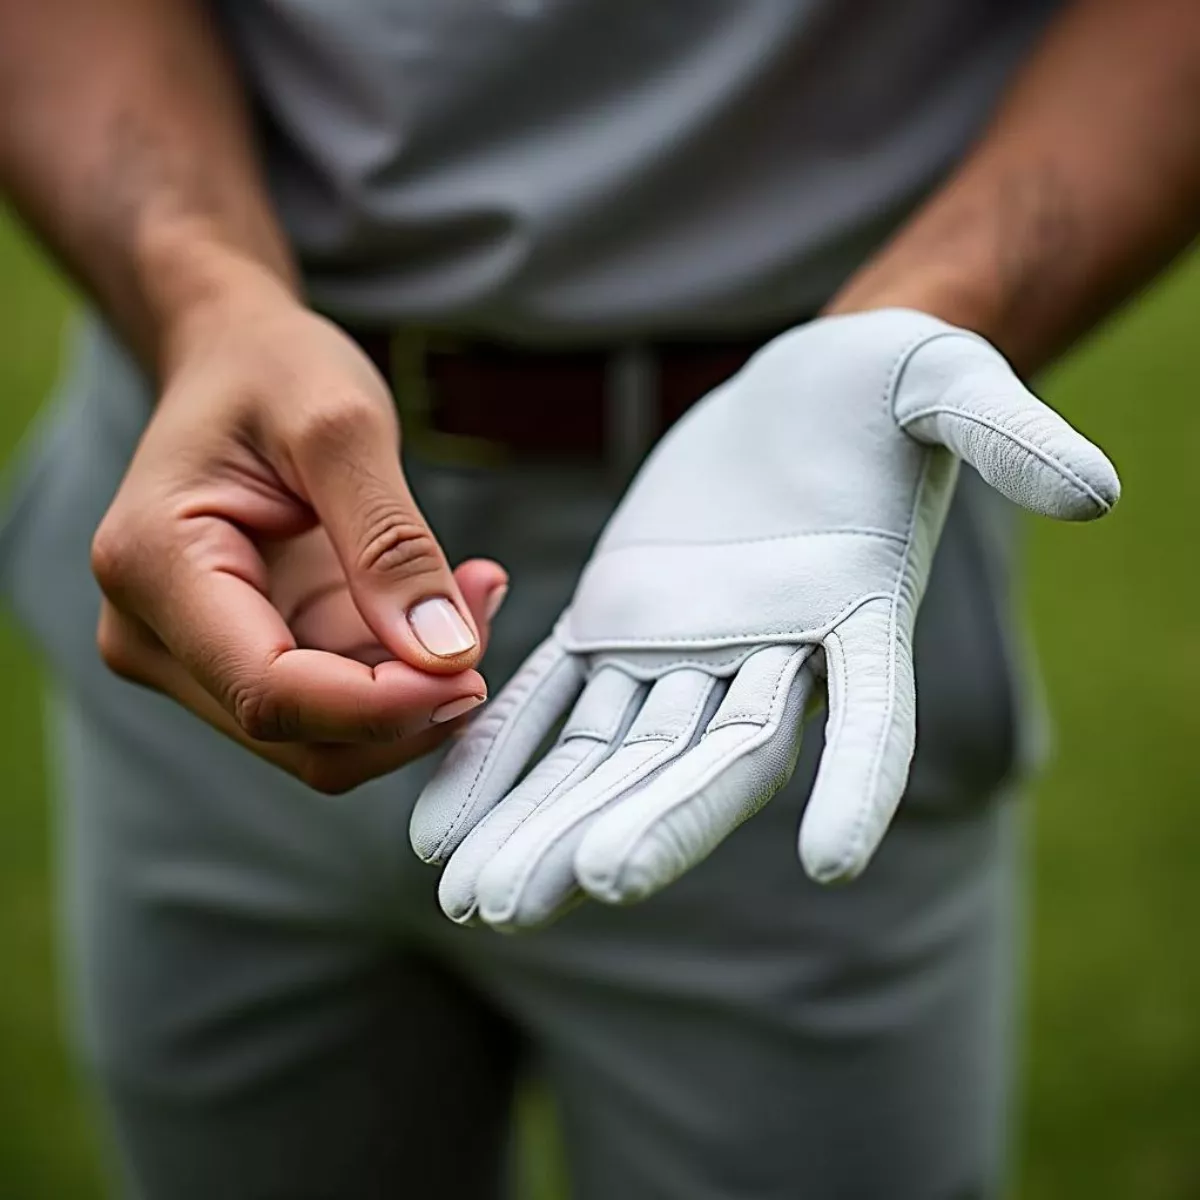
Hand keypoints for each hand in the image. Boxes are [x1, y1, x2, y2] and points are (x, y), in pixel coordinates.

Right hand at [91, 270, 507, 792]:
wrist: (233, 359)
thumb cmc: (270, 370)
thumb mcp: (341, 423)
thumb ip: (390, 543)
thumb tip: (445, 655)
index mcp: (155, 564)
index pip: (268, 692)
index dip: (379, 706)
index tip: (470, 671)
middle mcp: (155, 631)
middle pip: (300, 734)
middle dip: (409, 700)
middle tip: (485, 609)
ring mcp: (199, 655)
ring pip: (330, 736)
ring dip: (418, 689)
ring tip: (474, 590)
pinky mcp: (250, 657)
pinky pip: (342, 704)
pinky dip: (407, 673)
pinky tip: (443, 604)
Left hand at [410, 309, 1118, 929]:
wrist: (803, 391)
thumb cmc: (888, 389)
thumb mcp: (951, 383)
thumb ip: (1008, 433)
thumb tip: (1099, 487)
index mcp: (855, 616)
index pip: (870, 713)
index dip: (862, 776)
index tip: (837, 858)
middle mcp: (767, 657)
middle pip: (709, 759)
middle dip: (647, 823)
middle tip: (572, 893)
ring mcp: (684, 648)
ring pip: (612, 752)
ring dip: (550, 822)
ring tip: (483, 903)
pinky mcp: (616, 619)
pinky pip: (546, 697)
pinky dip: (497, 756)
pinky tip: (441, 832)